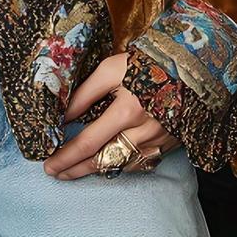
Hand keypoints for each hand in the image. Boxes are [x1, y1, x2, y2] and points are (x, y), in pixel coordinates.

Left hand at [43, 52, 180, 179]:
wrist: (187, 69)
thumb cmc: (145, 64)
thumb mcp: (111, 70)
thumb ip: (85, 93)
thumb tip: (63, 115)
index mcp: (126, 111)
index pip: (88, 143)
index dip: (66, 156)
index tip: (49, 164)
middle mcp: (141, 132)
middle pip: (102, 161)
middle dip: (75, 169)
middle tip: (54, 173)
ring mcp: (155, 143)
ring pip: (119, 166)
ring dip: (93, 171)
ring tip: (72, 170)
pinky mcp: (165, 146)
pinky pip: (136, 164)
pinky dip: (118, 166)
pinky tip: (104, 163)